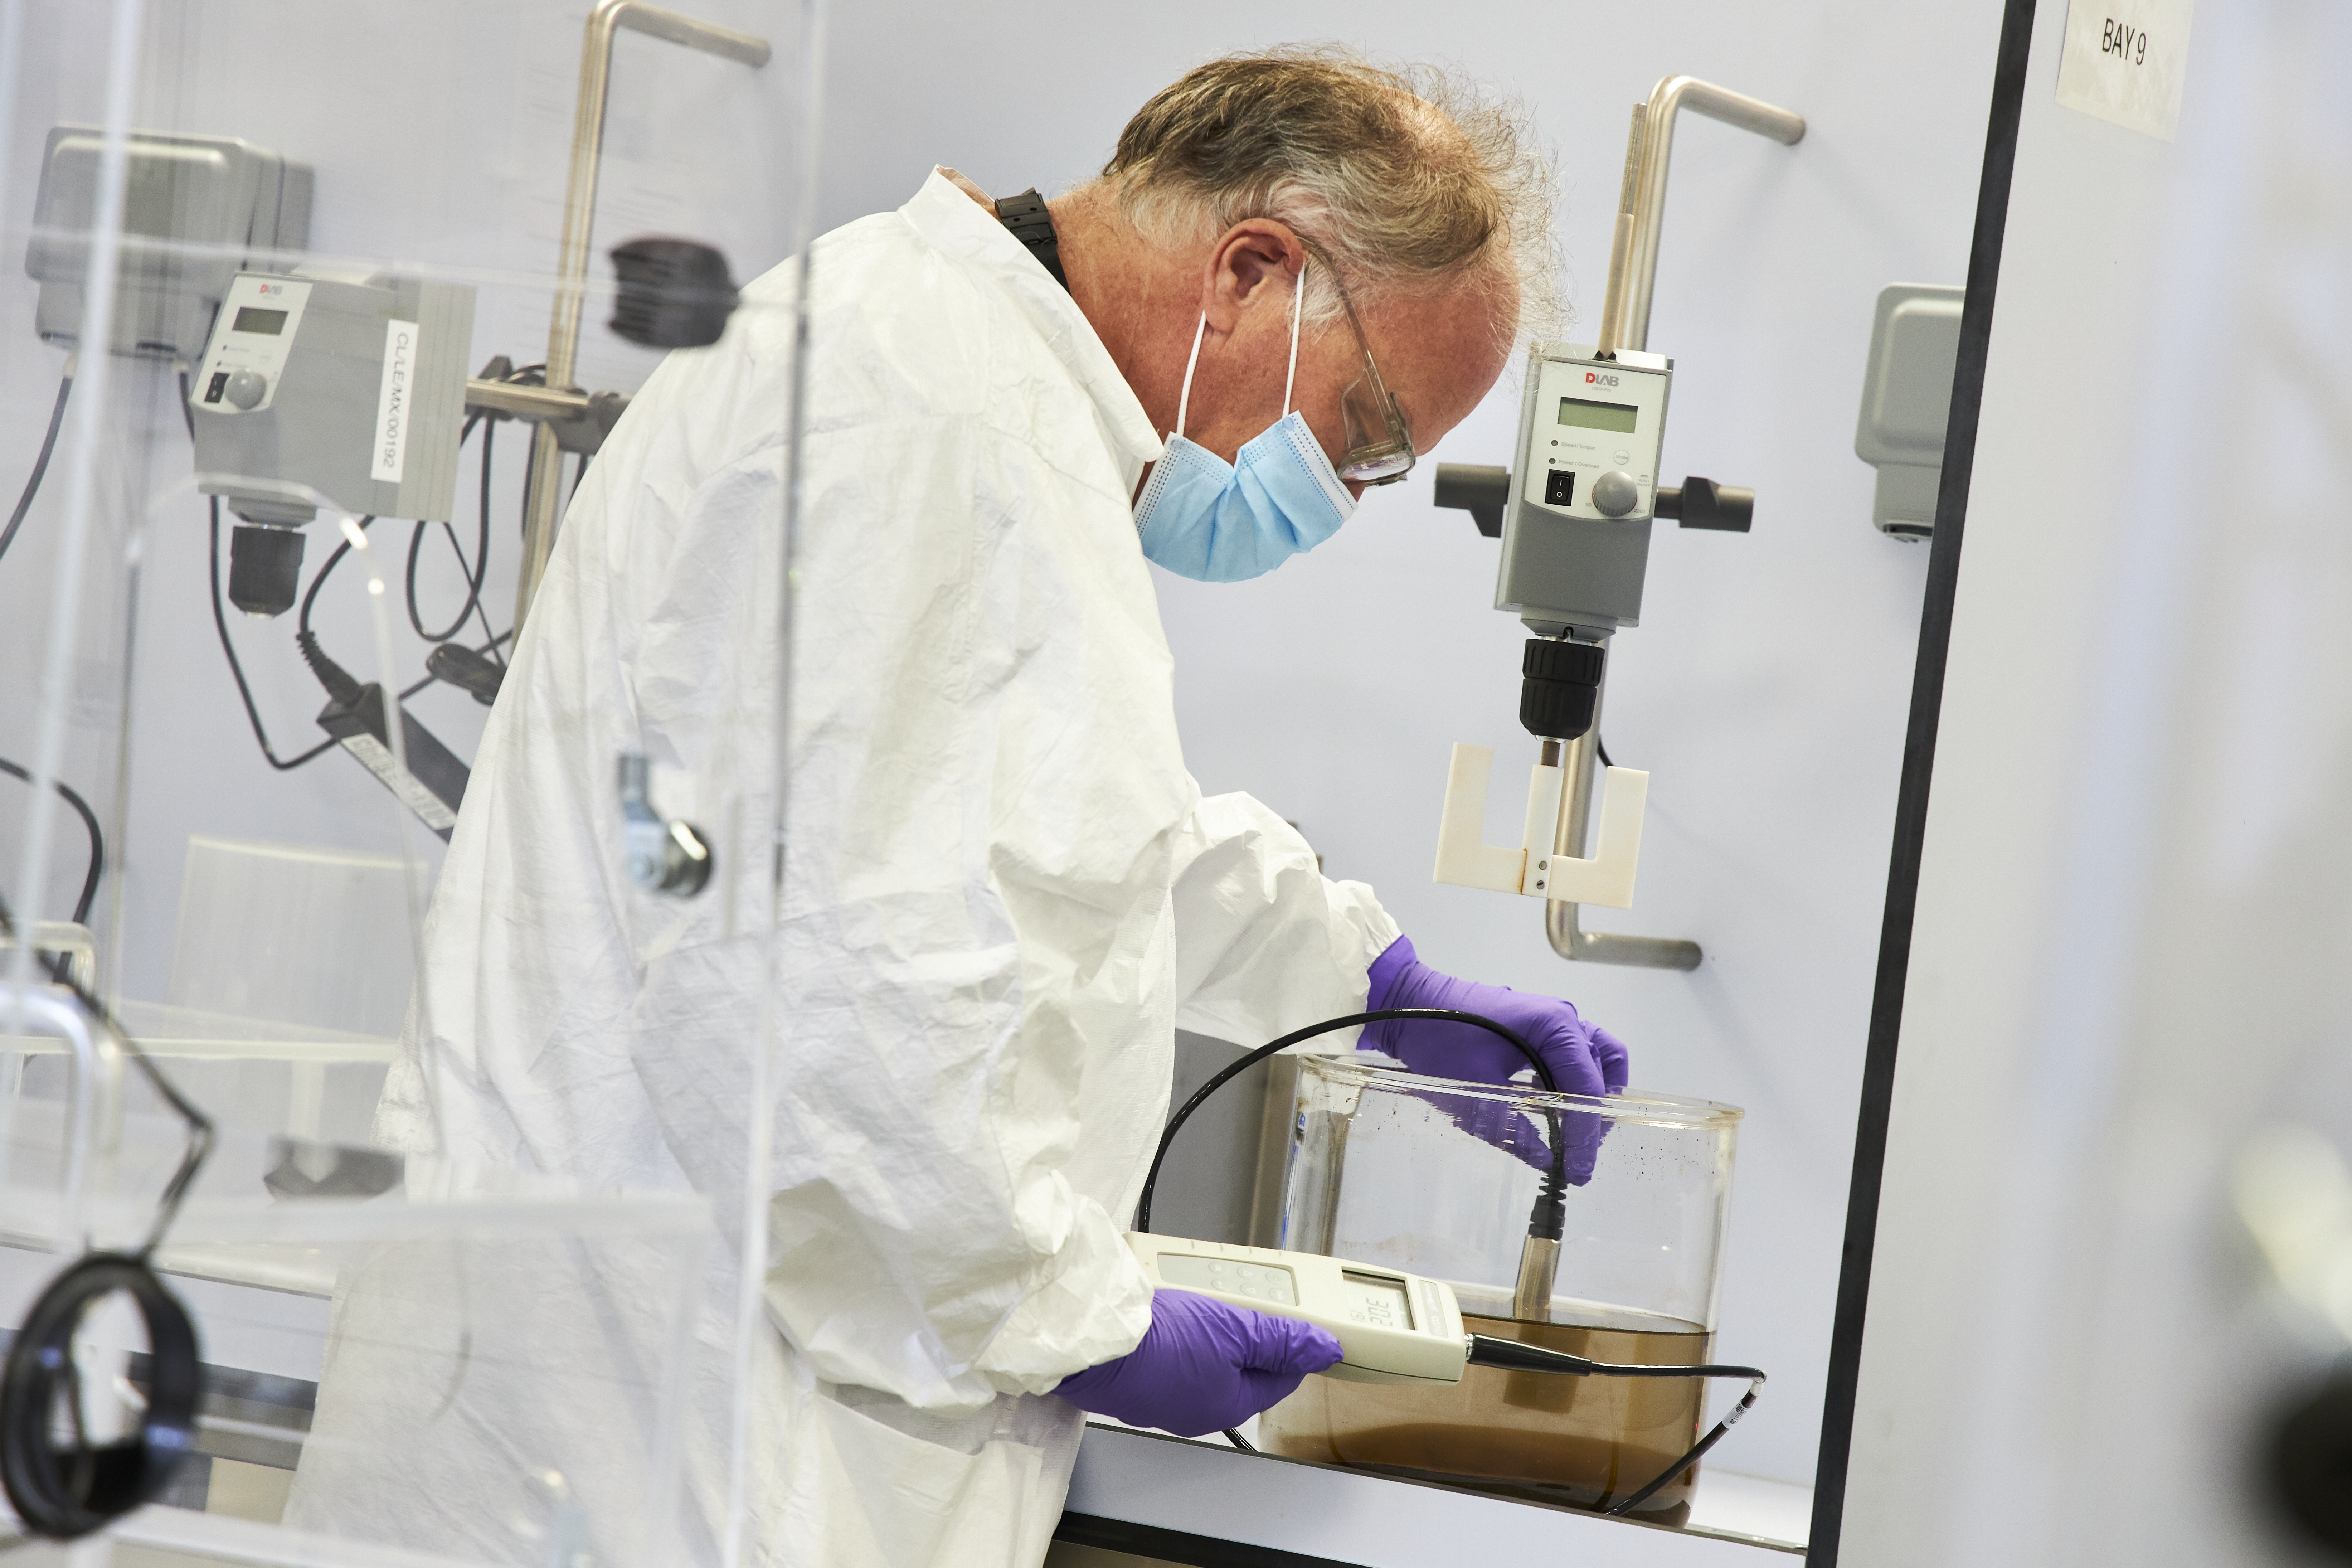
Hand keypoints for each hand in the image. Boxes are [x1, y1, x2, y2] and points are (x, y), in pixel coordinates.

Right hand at [1051, 1288, 1340, 1436]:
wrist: (1097, 1343)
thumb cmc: (1162, 1342)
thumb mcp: (1236, 1329)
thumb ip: (1282, 1339)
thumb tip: (1325, 1349)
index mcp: (1231, 1403)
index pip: (1280, 1377)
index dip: (1292, 1346)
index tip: (1297, 1322)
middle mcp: (1199, 1409)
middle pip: (1241, 1368)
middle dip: (1246, 1334)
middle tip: (1241, 1303)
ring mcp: (1166, 1398)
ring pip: (1206, 1361)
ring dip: (1212, 1332)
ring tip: (1204, 1301)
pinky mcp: (1139, 1382)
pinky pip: (1173, 1357)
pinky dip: (1179, 1337)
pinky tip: (1170, 1315)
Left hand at [1358, 935, 1629, 1183]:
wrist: (1409, 1005)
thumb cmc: (1439, 1041)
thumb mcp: (1474, 1093)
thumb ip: (1515, 1131)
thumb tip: (1546, 1162)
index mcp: (1554, 1026)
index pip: (1587, 1087)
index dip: (1586, 1134)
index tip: (1578, 1170)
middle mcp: (1562, 1017)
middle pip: (1601, 1070)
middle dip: (1594, 1115)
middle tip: (1577, 1154)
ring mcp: (1552, 1017)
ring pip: (1595, 1059)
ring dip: (1589, 1096)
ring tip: (1571, 1133)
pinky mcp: (1538, 1024)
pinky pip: (1573, 1053)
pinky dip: (1574, 1081)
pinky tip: (1553, 1108)